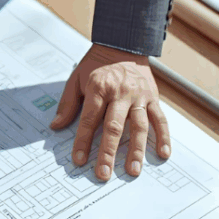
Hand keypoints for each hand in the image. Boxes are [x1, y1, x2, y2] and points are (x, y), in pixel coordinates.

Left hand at [50, 44, 170, 180]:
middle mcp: (120, 93)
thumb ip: (68, 103)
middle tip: (103, 174)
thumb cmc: (96, 65)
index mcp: (98, 88)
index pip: (89, 119)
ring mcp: (139, 96)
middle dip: (107, 152)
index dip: (82, 140)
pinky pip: (160, 119)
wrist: (122, 44)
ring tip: (133, 170)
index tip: (78, 160)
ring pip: (138, 126)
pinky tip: (163, 154)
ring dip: (136, 150)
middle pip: (113, 127)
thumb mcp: (76, 78)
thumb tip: (55, 126)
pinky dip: (163, 136)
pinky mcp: (153, 98)